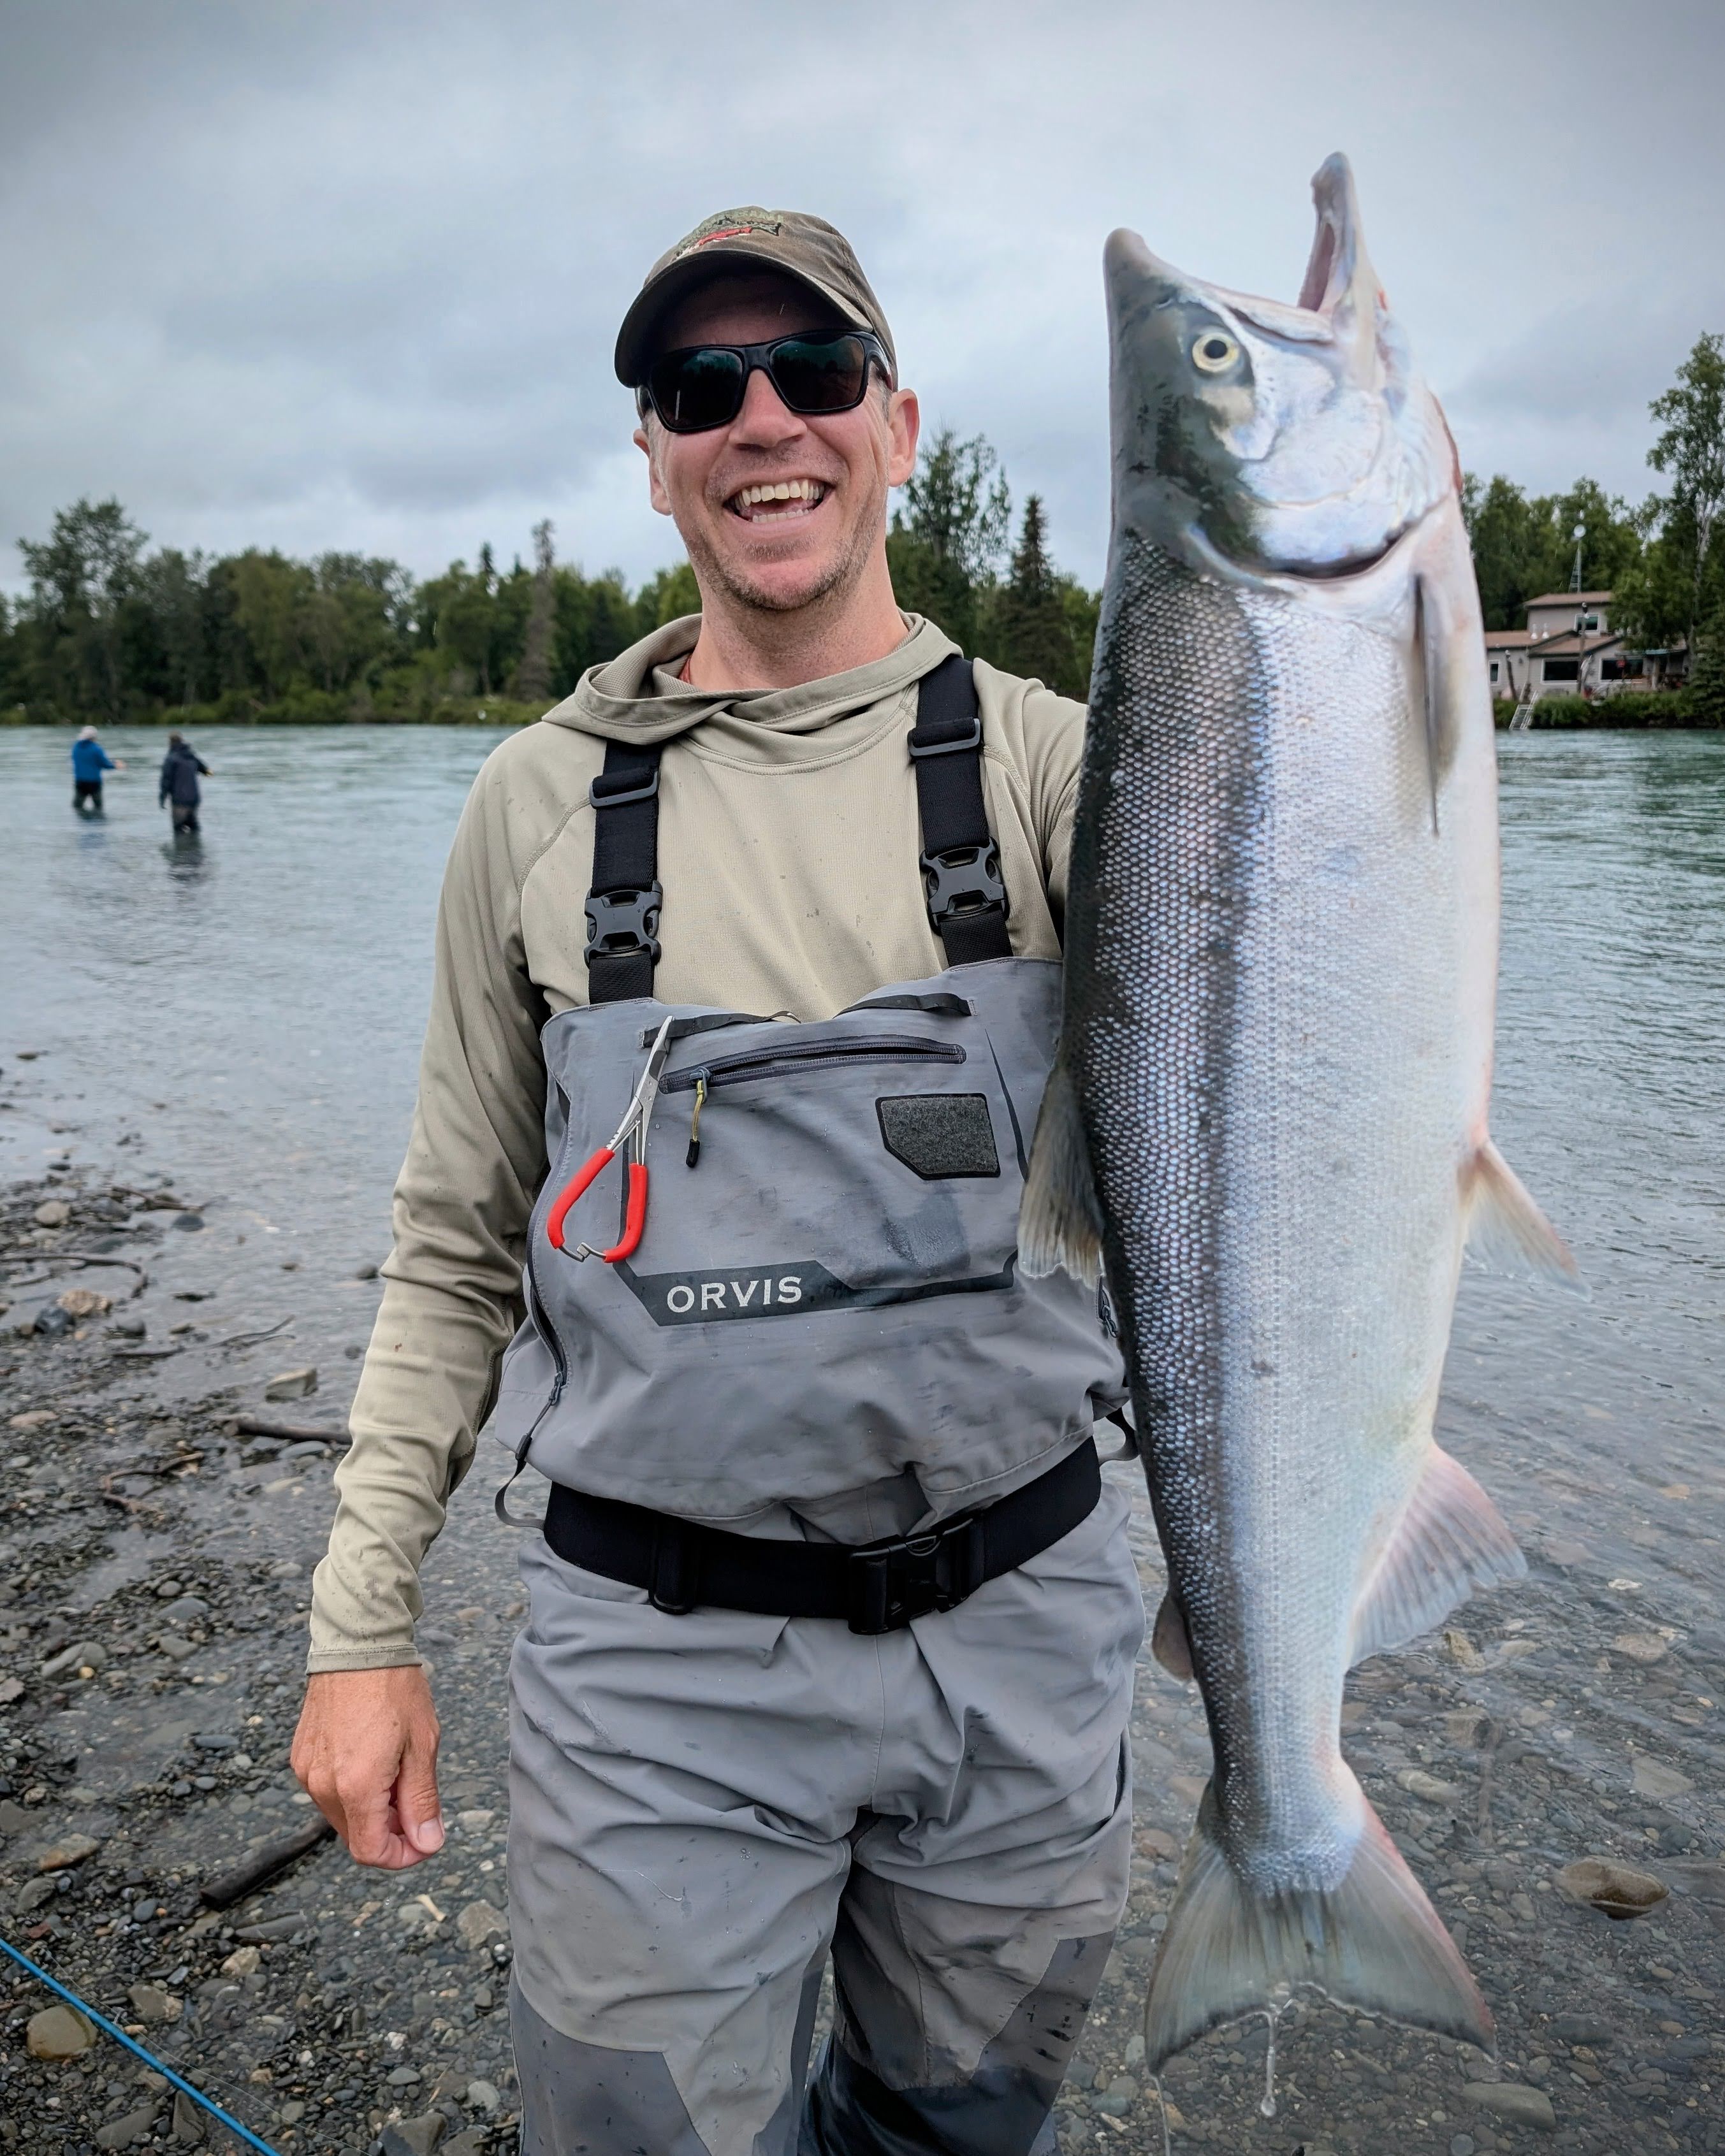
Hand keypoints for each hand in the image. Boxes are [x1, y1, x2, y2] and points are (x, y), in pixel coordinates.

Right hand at [292, 1666, 443, 1868]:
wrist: (358, 1645)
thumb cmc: (394, 1688)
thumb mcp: (422, 1745)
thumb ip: (422, 1801)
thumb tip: (427, 1843)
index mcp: (355, 1786)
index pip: (371, 1852)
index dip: (401, 1856)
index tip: (425, 1841)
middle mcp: (323, 1785)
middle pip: (356, 1836)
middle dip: (391, 1831)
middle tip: (418, 1803)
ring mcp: (307, 1770)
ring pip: (342, 1815)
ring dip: (372, 1810)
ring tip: (398, 1774)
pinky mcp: (302, 1756)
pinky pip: (328, 1790)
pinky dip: (352, 1789)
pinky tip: (375, 1761)